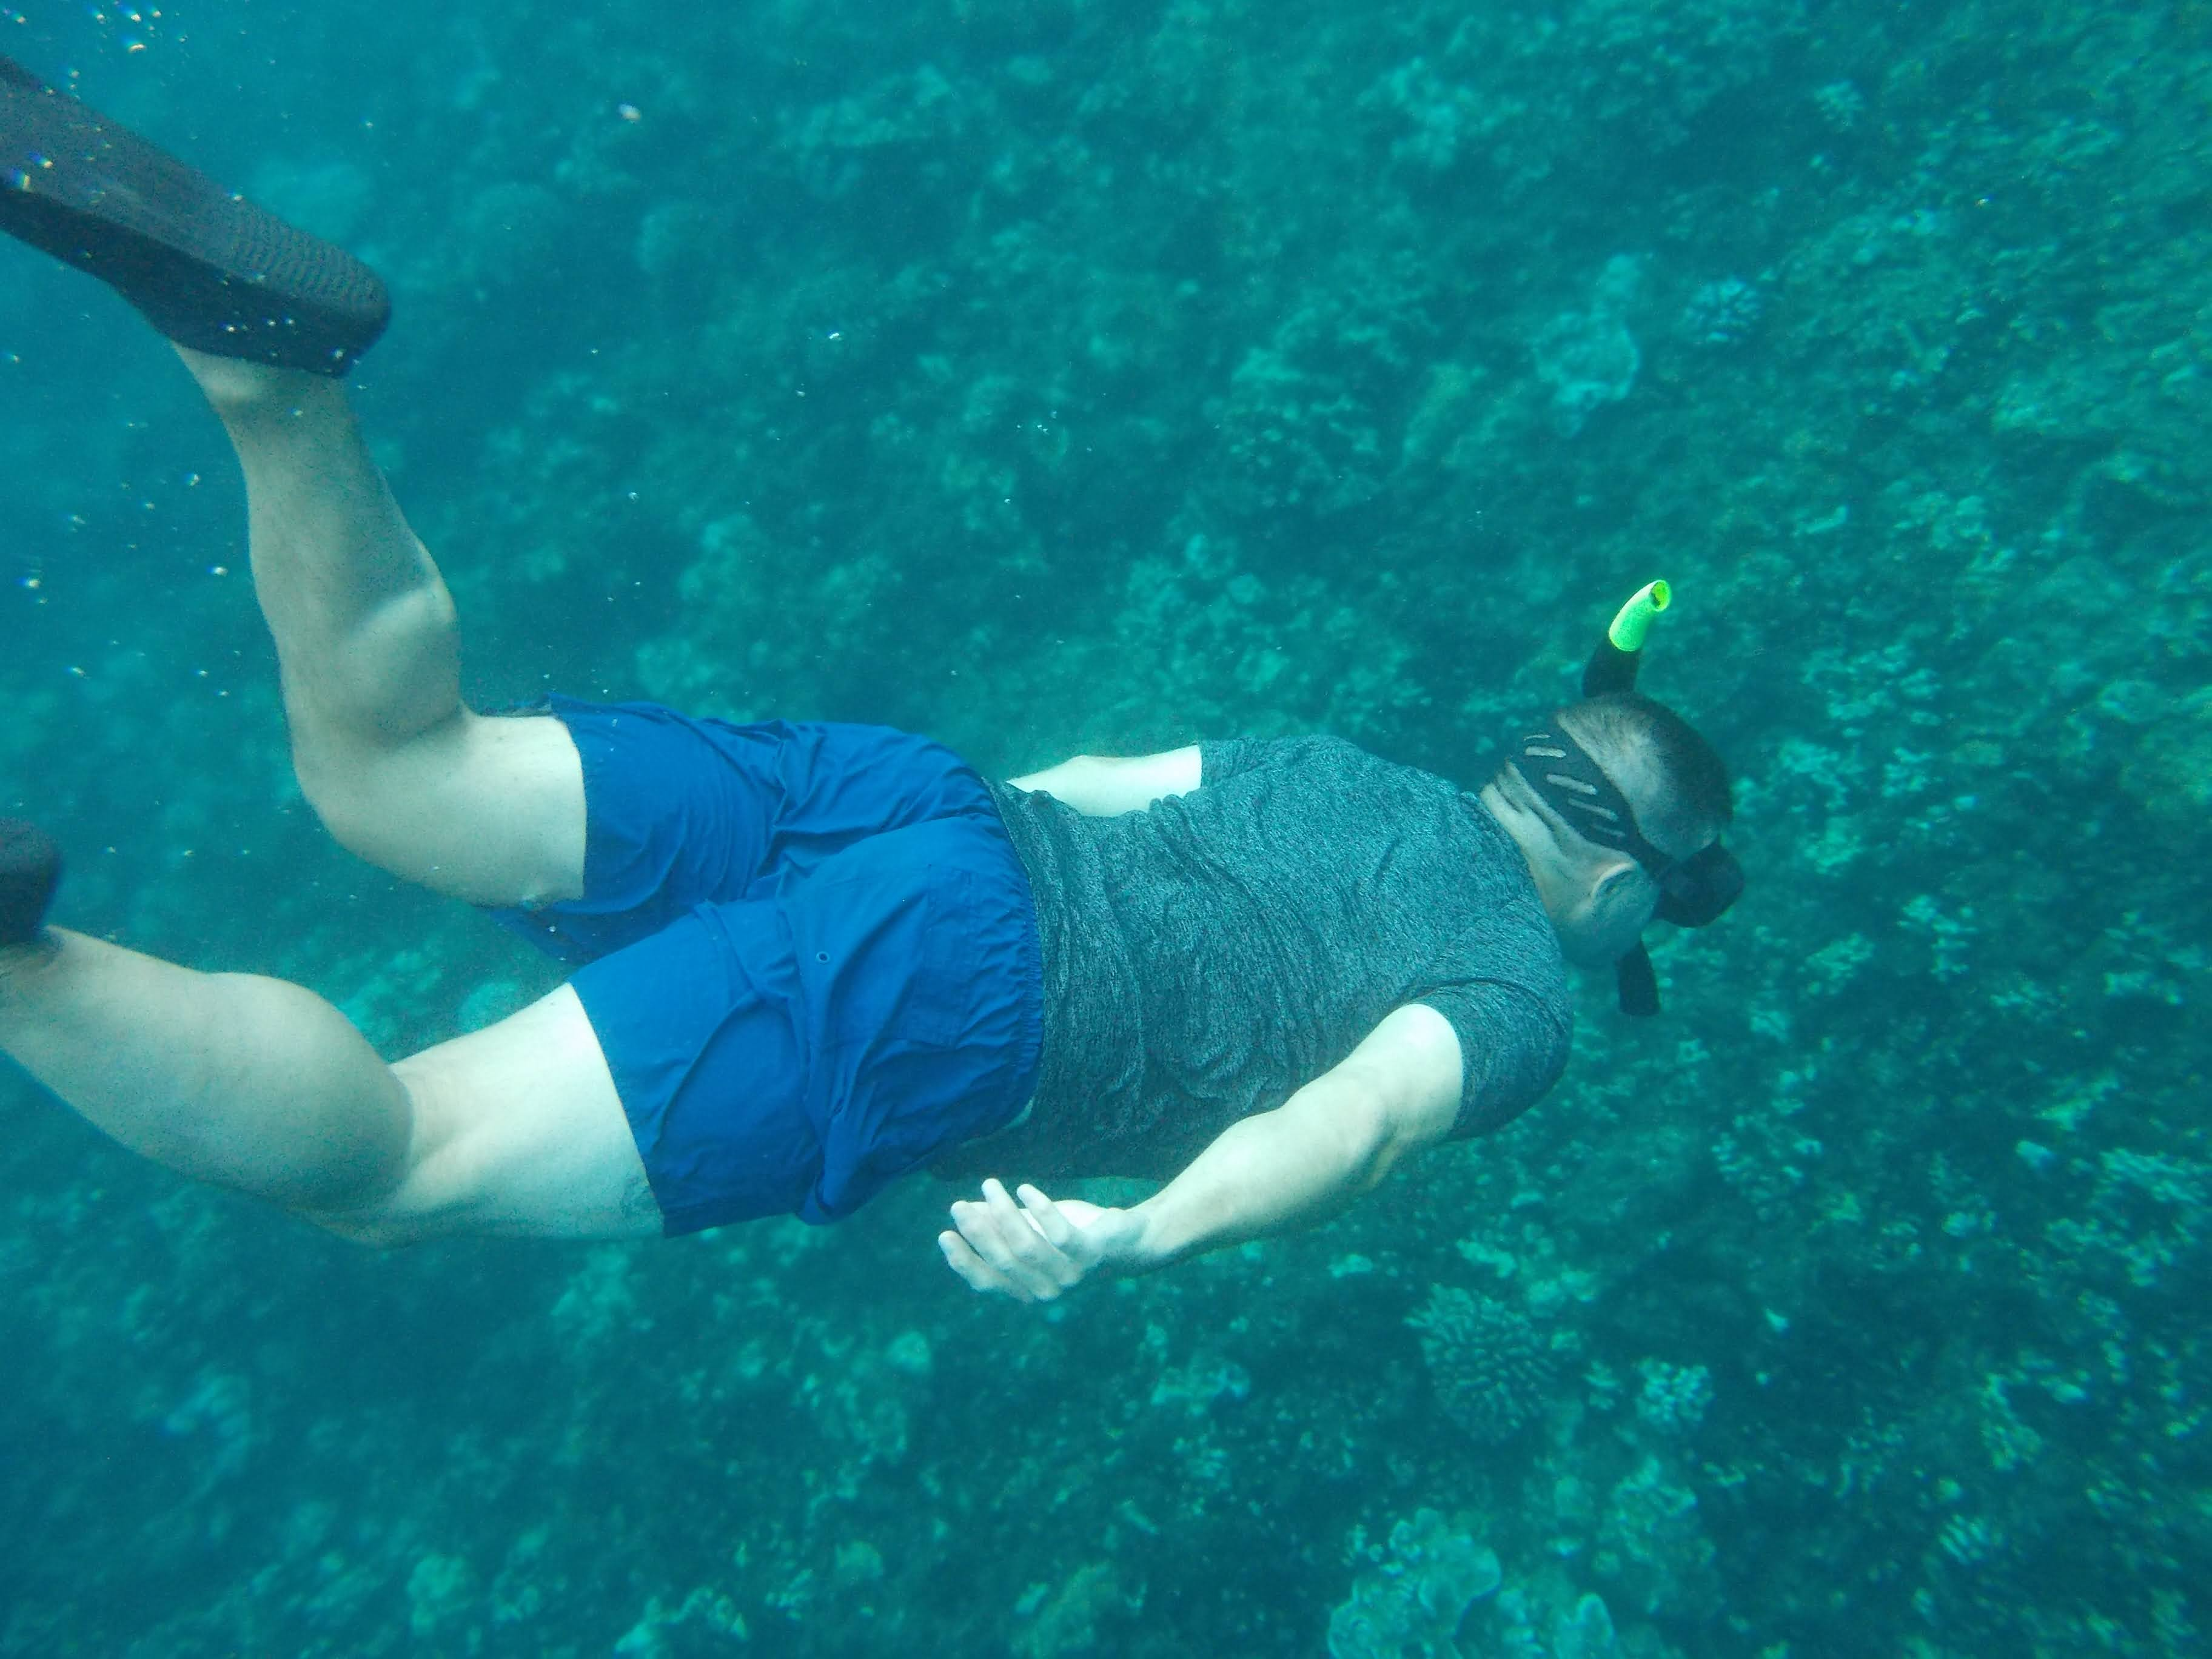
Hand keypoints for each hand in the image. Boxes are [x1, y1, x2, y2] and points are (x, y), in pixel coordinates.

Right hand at [939, 1178, 1141, 1302]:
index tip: (945, 1235)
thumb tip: (967, 1209)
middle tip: (959, 1205)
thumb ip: (1003, 1225)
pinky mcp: (1091, 1255)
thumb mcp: (1034, 1230)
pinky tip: (1026, 1189)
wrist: (1132, 1241)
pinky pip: (1060, 1235)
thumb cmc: (1078, 1236)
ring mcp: (1070, 1276)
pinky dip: (1041, 1211)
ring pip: (1027, 1248)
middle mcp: (1047, 1289)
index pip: (989, 1281)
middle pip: (1004, 1261)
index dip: (965, 1261)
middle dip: (979, 1232)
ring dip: (1004, 1214)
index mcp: (1029, 1289)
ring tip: (990, 1184)